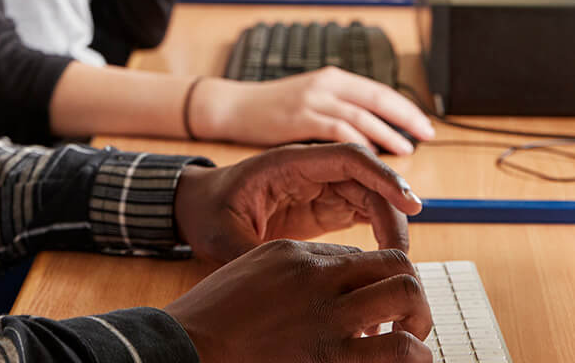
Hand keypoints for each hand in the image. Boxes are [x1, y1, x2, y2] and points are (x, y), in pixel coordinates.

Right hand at [164, 240, 432, 362]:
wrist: (189, 346)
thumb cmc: (213, 317)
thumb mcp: (250, 274)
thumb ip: (290, 273)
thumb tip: (332, 284)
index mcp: (293, 253)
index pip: (358, 256)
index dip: (370, 284)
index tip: (366, 310)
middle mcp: (317, 276)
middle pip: (395, 263)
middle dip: (409, 290)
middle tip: (403, 320)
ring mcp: (327, 315)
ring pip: (406, 295)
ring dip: (417, 319)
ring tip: (407, 340)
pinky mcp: (332, 358)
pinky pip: (400, 350)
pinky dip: (413, 355)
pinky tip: (401, 362)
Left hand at [172, 143, 422, 262]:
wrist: (195, 208)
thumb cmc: (207, 212)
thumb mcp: (222, 236)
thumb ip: (252, 256)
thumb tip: (281, 288)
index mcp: (287, 163)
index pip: (347, 157)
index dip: (383, 175)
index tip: (410, 203)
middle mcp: (309, 171)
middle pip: (367, 178)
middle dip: (391, 210)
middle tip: (400, 256)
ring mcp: (318, 188)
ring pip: (369, 196)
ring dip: (388, 224)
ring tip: (394, 264)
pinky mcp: (322, 208)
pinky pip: (361, 212)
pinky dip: (378, 232)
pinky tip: (383, 260)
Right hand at [191, 71, 434, 153]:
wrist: (234, 106)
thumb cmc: (272, 109)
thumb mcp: (310, 101)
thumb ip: (338, 112)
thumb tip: (374, 136)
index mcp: (331, 78)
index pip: (378, 90)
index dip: (405, 107)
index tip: (425, 125)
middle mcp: (325, 84)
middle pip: (376, 99)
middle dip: (406, 118)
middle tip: (427, 135)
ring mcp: (312, 99)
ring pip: (361, 116)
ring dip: (387, 135)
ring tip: (405, 150)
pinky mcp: (300, 117)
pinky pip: (338, 130)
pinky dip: (358, 144)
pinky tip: (370, 158)